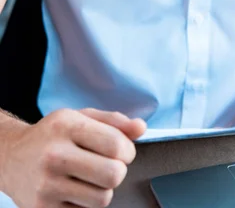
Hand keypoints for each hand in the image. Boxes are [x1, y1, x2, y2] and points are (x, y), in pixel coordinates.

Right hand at [1, 108, 145, 207]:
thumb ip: (114, 121)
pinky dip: (86, 203)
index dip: (128, 150)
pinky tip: (75, 189)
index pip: (115, 144)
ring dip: (104, 189)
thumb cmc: (53, 135)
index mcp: (66, 126)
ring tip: (90, 177)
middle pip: (113, 174)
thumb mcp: (81, 117)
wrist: (12, 157)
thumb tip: (141, 128)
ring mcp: (47, 185)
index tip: (122, 151)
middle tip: (109, 165)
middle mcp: (54, 155)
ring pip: (102, 198)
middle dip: (118, 171)